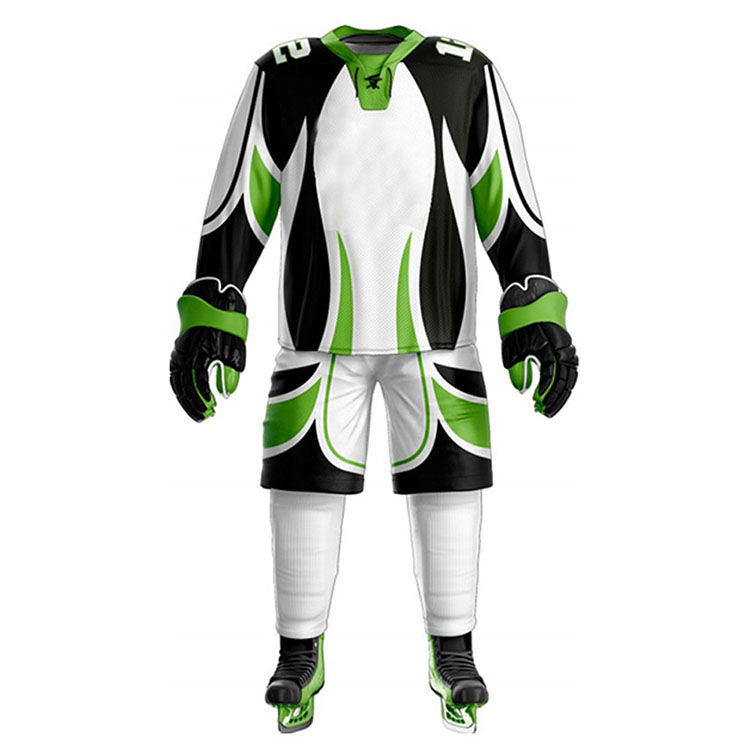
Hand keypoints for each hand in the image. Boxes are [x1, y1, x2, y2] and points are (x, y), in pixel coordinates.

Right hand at [169, 278, 247, 421]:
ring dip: (186, 397)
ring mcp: (179, 349)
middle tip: (203, 417)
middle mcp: (182, 354)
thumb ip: (229, 372)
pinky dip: (182, 384)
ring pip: (176, 380)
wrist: (214, 294)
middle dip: (192, 404)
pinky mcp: (181, 346)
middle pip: (182, 387)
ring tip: (197, 409)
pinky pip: (176, 370)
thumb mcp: (234, 348)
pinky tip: (190, 392)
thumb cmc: (225, 320)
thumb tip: (226, 393)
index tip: (211, 411)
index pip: (194, 386)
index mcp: (194, 356)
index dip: (202, 401)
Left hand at [499, 276, 577, 416]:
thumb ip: (517, 367)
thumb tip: (522, 387)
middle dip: (557, 398)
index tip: (537, 405)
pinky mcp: (563, 341)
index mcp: (552, 348)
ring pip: (571, 374)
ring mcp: (565, 344)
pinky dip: (565, 378)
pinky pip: (569, 364)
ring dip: (562, 390)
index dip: (546, 394)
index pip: (553, 379)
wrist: (529, 292)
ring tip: (550, 404)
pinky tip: (555, 387)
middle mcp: (563, 347)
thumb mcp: (512, 344)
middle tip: (545, 412)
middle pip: (566, 380)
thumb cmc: (519, 315)